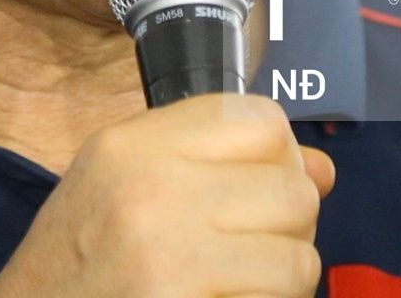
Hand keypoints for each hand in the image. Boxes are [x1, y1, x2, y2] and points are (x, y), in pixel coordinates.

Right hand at [0, 92, 335, 297]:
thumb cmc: (79, 263)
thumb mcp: (123, 187)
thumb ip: (214, 165)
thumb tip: (321, 169)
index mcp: (132, 145)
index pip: (259, 120)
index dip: (277, 157)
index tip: (257, 192)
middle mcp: (150, 187)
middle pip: (291, 186)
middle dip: (289, 225)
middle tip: (254, 250)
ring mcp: (168, 252)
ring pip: (298, 253)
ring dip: (283, 277)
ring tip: (243, 284)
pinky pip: (280, 296)